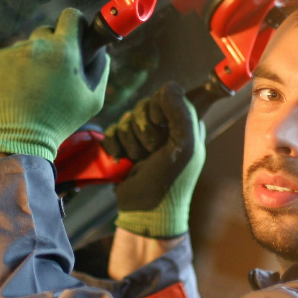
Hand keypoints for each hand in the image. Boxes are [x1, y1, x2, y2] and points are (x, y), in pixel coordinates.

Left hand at [0, 7, 108, 162]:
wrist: (17, 141)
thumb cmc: (58, 122)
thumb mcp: (92, 100)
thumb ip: (99, 69)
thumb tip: (99, 50)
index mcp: (64, 50)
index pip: (71, 16)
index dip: (75, 25)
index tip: (74, 36)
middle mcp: (37, 45)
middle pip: (47, 30)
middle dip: (51, 46)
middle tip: (51, 71)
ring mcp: (12, 51)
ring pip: (25, 46)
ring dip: (30, 60)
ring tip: (29, 88)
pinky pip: (6, 57)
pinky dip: (10, 69)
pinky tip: (14, 91)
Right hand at [103, 80, 204, 237]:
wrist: (145, 211)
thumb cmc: (171, 182)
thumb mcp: (184, 146)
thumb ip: (181, 112)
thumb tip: (168, 86)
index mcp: (185, 123)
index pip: (168, 93)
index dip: (161, 106)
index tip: (163, 124)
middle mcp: (165, 127)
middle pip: (144, 105)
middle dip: (144, 129)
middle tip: (152, 150)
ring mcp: (143, 137)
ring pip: (127, 118)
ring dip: (130, 141)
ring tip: (139, 160)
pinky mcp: (124, 146)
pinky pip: (112, 131)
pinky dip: (115, 146)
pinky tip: (121, 159)